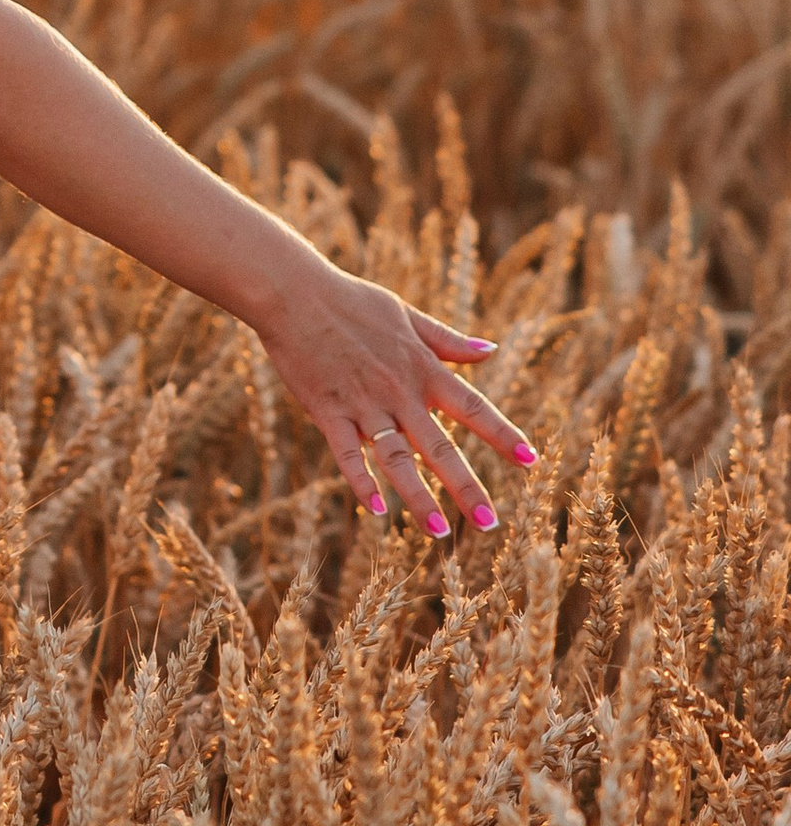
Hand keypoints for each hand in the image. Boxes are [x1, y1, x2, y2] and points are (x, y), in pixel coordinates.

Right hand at [250, 253, 536, 538]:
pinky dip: (361, 481)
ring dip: (419, 498)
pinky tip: (374, 511)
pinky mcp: (327, 411)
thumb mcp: (406, 315)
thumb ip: (447, 341)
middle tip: (489, 523)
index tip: (530, 461)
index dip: (501, 434)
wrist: (294, 293)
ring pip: (396, 459)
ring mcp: (362, 404)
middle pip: (438, 446)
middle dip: (465, 486)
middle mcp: (398, 391)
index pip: (472, 406)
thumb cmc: (351, 300)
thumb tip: (491, 350)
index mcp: (422, 368)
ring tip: (439, 532)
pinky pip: (347, 454)